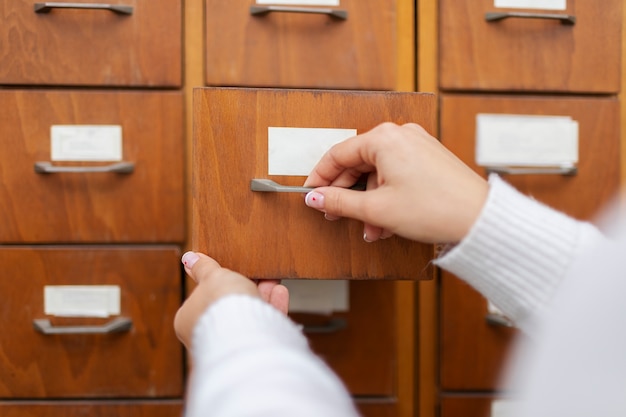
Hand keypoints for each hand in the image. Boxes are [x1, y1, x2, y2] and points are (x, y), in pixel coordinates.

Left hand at [174, 251, 288, 348]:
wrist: (245, 332)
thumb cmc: (221, 305)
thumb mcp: (212, 276)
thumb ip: (203, 268)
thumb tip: (189, 258)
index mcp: (188, 320)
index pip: (201, 298)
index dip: (217, 282)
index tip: (229, 272)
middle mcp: (207, 335)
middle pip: (228, 306)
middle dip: (245, 288)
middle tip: (255, 274)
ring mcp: (230, 343)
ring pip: (248, 315)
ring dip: (261, 296)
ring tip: (271, 280)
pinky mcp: (253, 348)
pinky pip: (264, 325)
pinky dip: (273, 308)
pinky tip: (279, 293)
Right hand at [303, 122, 488, 242]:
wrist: (480, 218)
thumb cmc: (435, 208)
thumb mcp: (377, 209)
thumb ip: (340, 202)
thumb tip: (316, 198)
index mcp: (384, 138)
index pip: (338, 154)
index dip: (320, 177)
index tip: (310, 195)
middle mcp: (400, 135)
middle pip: (358, 163)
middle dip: (348, 195)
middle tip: (336, 215)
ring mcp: (416, 145)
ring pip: (378, 172)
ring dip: (369, 202)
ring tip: (371, 229)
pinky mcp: (428, 158)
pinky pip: (396, 174)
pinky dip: (387, 196)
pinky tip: (387, 221)